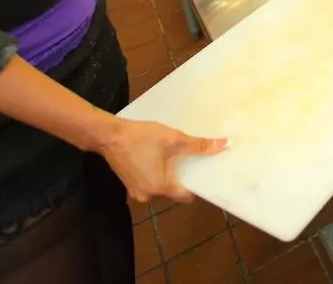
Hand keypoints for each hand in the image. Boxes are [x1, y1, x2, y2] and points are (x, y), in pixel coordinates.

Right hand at [97, 117, 226, 202]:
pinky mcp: (129, 184)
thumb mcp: (173, 139)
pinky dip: (156, 174)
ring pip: (161, 187)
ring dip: (169, 176)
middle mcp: (148, 196)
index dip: (197, 187)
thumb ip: (198, 145)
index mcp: (160, 188)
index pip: (186, 197)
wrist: (109, 135)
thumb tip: (224, 145)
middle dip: (183, 178)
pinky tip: (160, 159)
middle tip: (193, 163)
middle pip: (173, 192)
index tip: (205, 175)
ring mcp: (136, 191)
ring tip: (178, 159)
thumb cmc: (141, 138)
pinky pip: (150, 183)